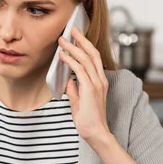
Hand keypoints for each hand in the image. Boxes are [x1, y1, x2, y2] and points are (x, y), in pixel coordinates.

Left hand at [57, 27, 109, 143]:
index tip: (76, 38)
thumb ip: (75, 90)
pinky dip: (70, 60)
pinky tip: (62, 55)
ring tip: (62, 40)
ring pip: (86, 59)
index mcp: (99, 81)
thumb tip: (68, 81)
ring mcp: (96, 84)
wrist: (96, 133)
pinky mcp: (90, 89)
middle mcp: (100, 80)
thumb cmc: (88, 120)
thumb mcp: (79, 102)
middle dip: (82, 40)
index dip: (86, 46)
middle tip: (72, 29)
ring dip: (73, 47)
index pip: (94, 59)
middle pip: (92, 53)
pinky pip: (79, 70)